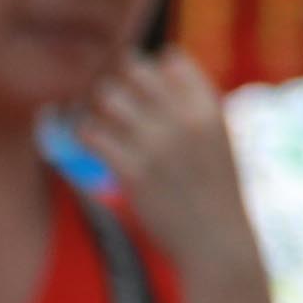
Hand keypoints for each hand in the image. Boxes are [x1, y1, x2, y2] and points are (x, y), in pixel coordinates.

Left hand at [64, 51, 256, 276]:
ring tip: (92, 118)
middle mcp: (185, 118)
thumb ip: (195, 104)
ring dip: (94, 106)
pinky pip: (93, 135)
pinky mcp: (134, 171)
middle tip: (104, 98)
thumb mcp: (218, 139)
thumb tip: (164, 65)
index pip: (170, 59)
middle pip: (135, 71)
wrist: (217, 242)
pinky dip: (84, 134)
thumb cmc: (214, 192)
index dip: (147, 68)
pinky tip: (87, 141)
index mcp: (209, 106)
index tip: (134, 85)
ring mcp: (159, 143)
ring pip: (108, 98)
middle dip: (115, 79)